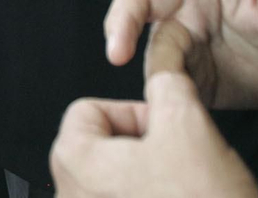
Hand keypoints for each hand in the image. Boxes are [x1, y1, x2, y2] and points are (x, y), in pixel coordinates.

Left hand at [49, 72, 257, 197]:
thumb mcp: (188, 124)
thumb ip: (167, 84)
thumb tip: (164, 72)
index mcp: (73, 161)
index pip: (89, 110)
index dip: (135, 112)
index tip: (166, 130)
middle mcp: (69, 195)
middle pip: (101, 147)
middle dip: (145, 146)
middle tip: (181, 160)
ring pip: (117, 180)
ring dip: (152, 176)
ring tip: (185, 187)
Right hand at [105, 0, 257, 109]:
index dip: (122, 20)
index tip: (117, 51)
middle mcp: (183, 19)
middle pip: (143, 41)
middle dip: (147, 69)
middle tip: (163, 94)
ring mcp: (191, 54)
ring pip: (158, 73)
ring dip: (164, 91)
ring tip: (188, 108)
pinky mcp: (203, 85)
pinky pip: (177, 97)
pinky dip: (176, 109)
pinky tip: (190, 118)